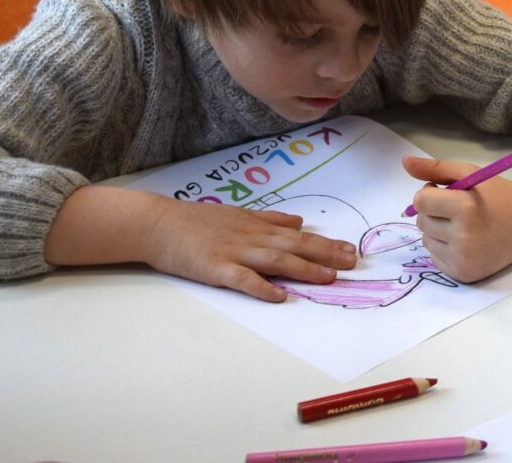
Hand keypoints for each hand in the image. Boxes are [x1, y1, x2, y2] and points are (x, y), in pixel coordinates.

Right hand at [143, 198, 358, 302]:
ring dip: (305, 269)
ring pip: (277, 261)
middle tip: (352, 263)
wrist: (159, 224)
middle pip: (296, 247)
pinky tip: (279, 296)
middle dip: (327, 255)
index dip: (327, 244)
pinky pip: (243, 280)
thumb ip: (270, 219)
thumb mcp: (239, 213)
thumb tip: (298, 222)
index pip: (300, 237)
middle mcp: (252, 238)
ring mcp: (235, 253)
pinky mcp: (216, 269)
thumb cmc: (197, 221)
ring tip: (329, 278)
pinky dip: (262, 288)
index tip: (351, 251)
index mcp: (258, 227)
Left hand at [403, 147, 511, 282]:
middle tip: (457, 208)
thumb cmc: (497, 194)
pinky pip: (435, 257)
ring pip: (426, 240)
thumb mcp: (470, 174)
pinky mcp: (463, 274)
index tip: (446, 190)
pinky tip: (465, 240)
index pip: (421, 201)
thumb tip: (404, 162)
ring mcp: (464, 259)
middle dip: (433, 211)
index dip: (430, 192)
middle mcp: (464, 237)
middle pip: (421, 221)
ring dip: (437, 230)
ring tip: (462, 224)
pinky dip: (444, 247)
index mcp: (467, 208)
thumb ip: (436, 168)